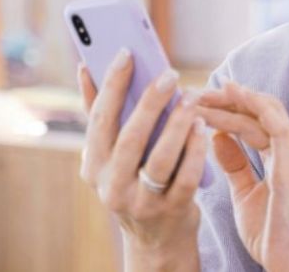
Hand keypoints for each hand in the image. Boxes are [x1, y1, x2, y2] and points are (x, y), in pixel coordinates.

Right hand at [78, 50, 207, 269]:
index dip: (112, 84)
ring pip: (160, 159)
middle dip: (151, 102)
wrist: (156, 237)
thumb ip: (99, 112)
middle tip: (170, 74)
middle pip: (130, 137)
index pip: (100, 119)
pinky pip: (186, 177)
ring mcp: (141, 201)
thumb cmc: (134, 180)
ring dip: (177, 125)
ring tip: (191, 98)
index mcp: (93, 164)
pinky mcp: (171, 211)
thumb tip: (85, 68)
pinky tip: (203, 127)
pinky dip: (195, 150)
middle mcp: (111, 185)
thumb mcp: (111, 154)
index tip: (127, 52)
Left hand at [197, 81, 288, 271]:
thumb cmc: (276, 241)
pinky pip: (276, 126)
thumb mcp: (247, 198)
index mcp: (285, 163)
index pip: (259, 125)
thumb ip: (236, 167)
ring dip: (234, 100)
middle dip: (229, 100)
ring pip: (266, 115)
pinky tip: (234, 94)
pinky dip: (256, 106)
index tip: (203, 103)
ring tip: (205, 93)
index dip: (232, 110)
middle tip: (195, 93)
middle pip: (262, 114)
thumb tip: (218, 139)